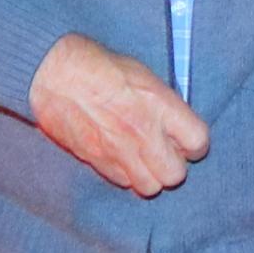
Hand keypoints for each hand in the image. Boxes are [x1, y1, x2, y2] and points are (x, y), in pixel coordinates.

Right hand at [28, 34, 209, 197]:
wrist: (55, 73)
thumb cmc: (100, 66)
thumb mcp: (144, 75)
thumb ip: (164, 105)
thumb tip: (176, 127)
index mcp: (160, 105)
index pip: (198, 142)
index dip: (196, 144)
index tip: (187, 140)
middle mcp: (142, 133)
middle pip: (176, 174)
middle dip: (174, 165)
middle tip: (164, 151)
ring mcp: (118, 150)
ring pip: (149, 187)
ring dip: (150, 175)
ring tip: (142, 157)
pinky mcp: (96, 160)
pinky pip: (122, 182)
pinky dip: (125, 174)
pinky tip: (120, 156)